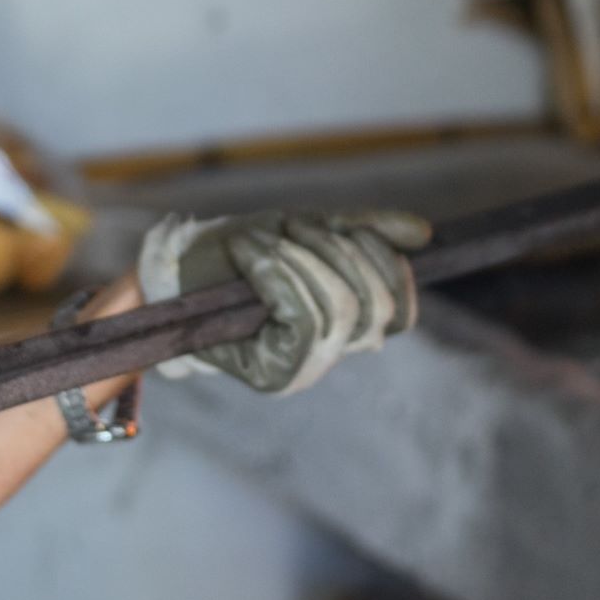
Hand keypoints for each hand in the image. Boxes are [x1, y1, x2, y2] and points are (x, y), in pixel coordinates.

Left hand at [137, 209, 431, 394]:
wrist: (175, 273)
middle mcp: (333, 356)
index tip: (352, 230)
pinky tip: (250, 253)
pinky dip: (277, 273)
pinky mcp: (273, 375)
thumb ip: (366, 232)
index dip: (388, 267)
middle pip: (373, 305)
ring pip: (338, 309)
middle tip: (293, 224)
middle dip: (336, 251)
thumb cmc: (241, 253)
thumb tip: (424, 232)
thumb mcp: (308, 232)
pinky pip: (301, 318)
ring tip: (262, 236)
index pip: (400, 312)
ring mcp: (304, 371)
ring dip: (299, 257)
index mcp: (349, 327)